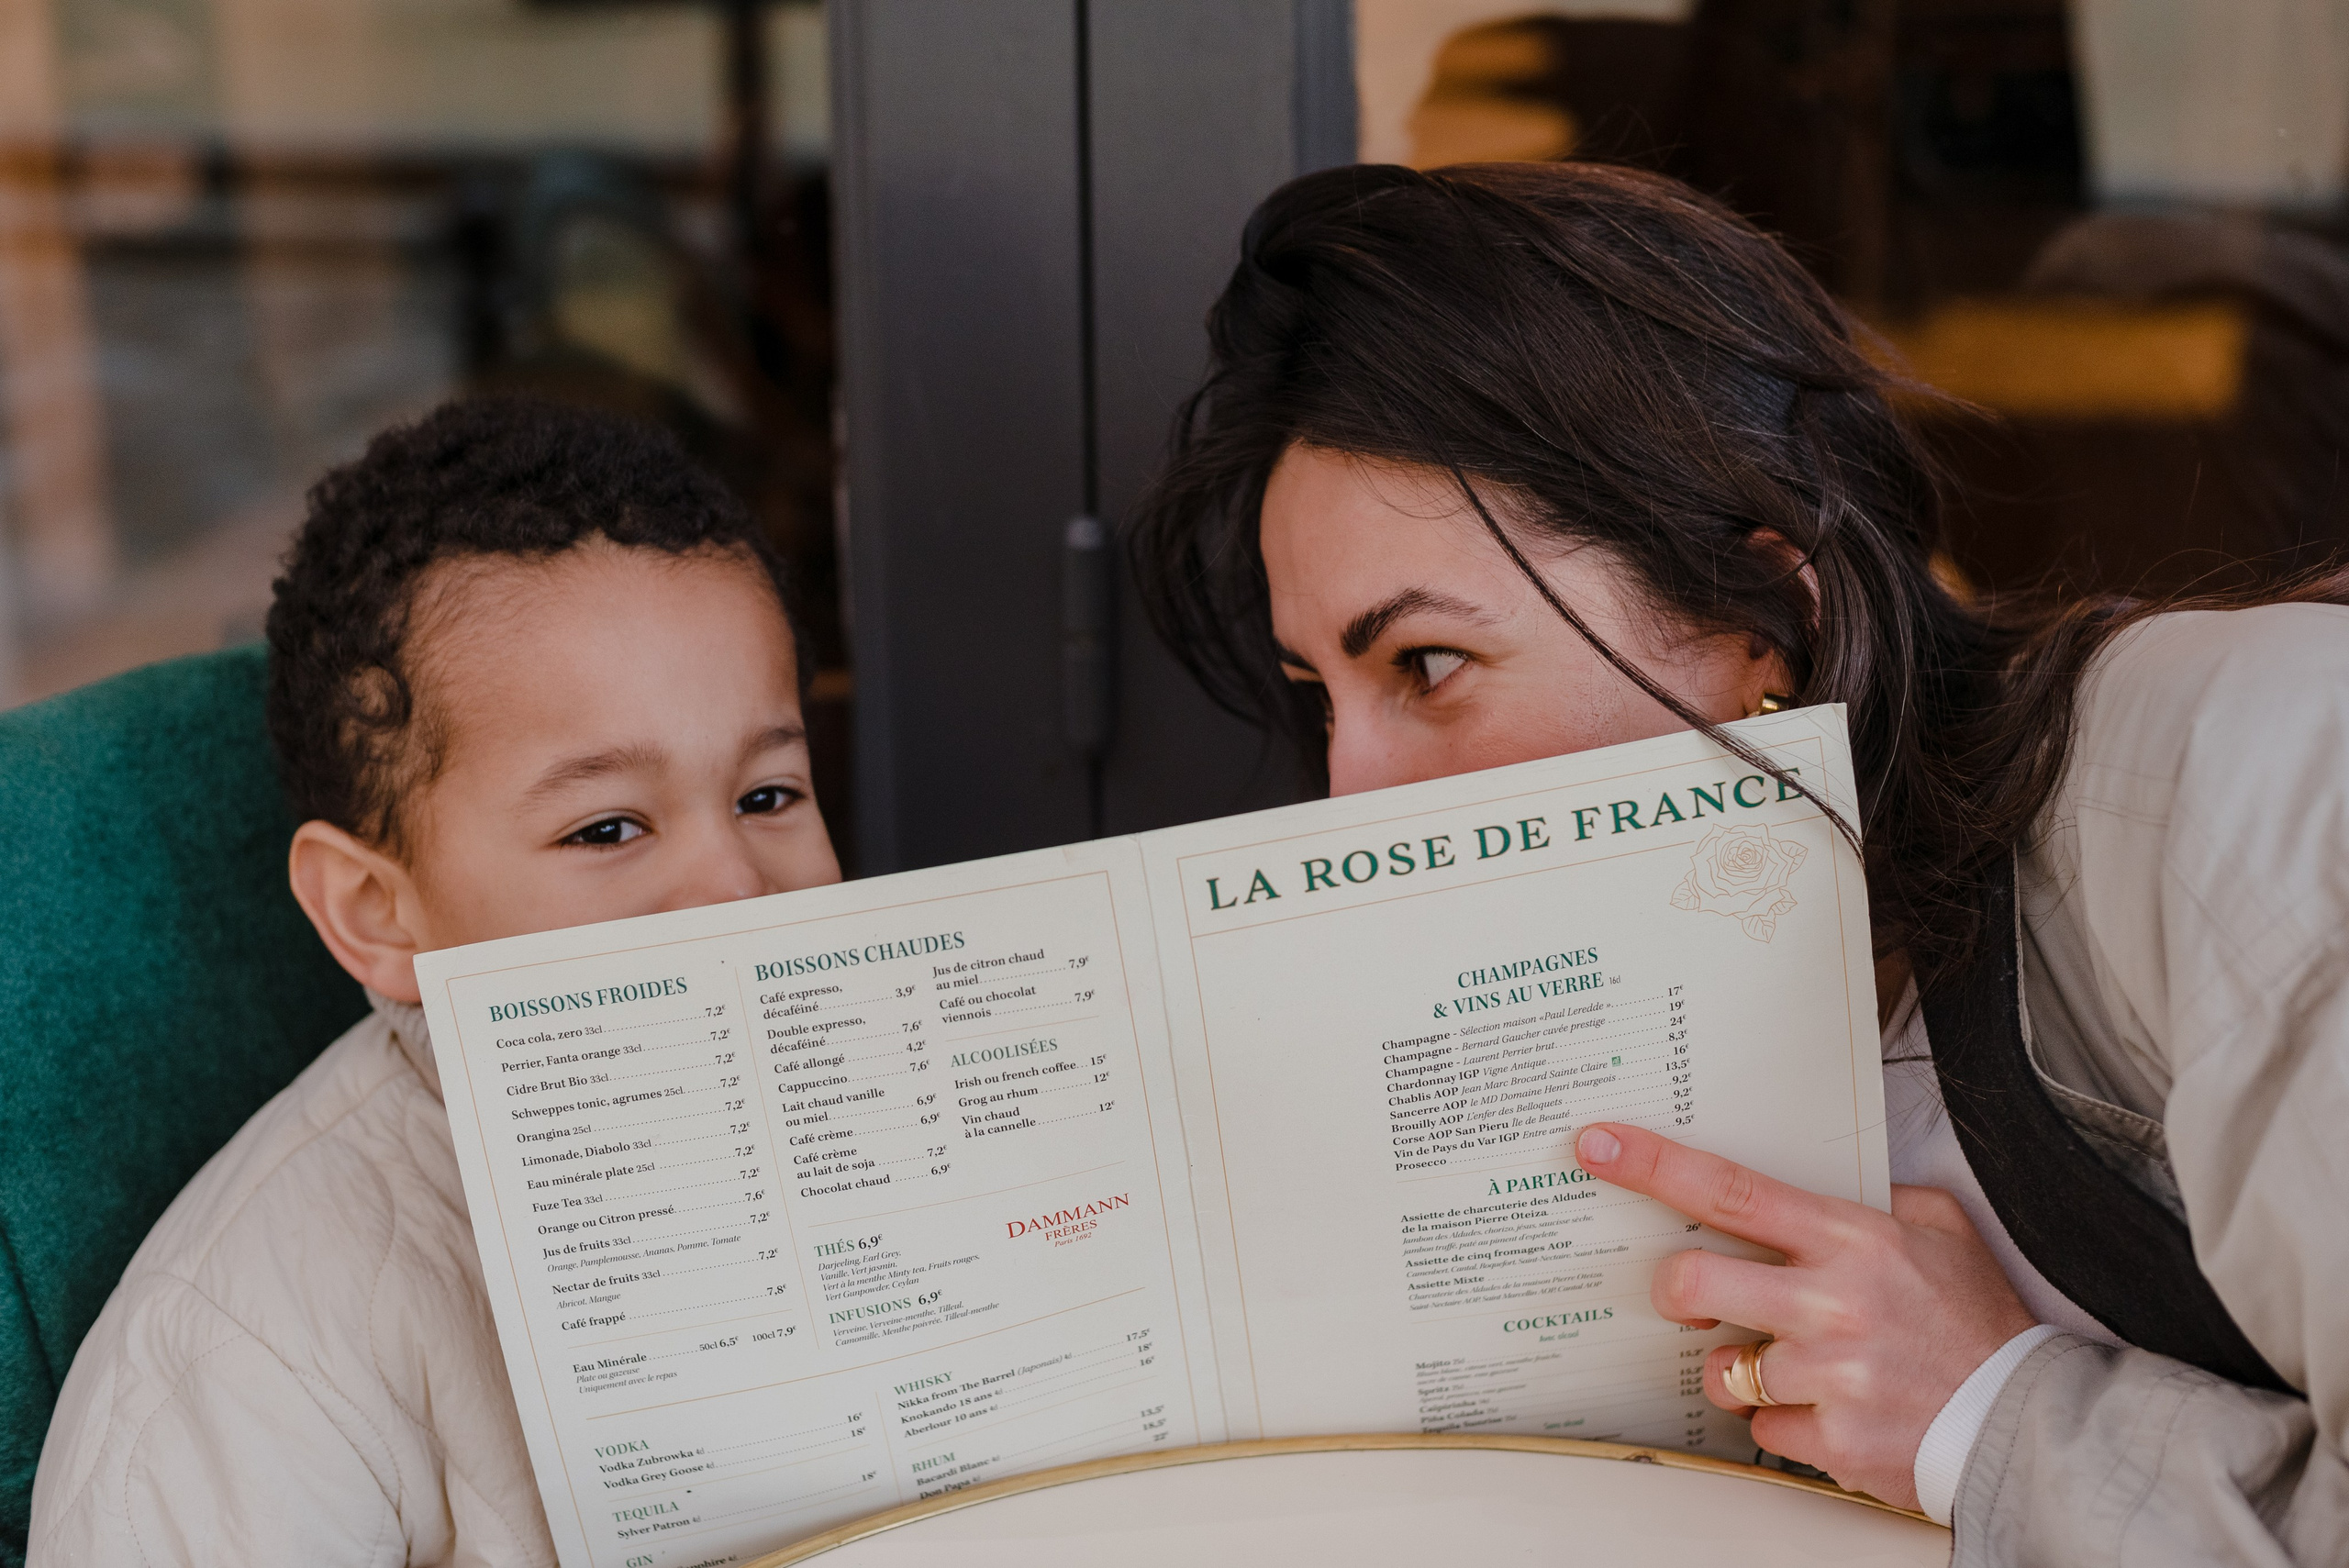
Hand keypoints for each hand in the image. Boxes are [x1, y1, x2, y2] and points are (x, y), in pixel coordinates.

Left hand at [1574, 1121, 2035, 1508]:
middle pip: (1691, 1280)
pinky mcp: (1828, 1439)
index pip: (1731, 1189)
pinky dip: (1784, 1423)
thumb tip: (1821, 1181)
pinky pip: (1760, 1427)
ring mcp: (1825, 1374)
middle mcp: (1829, 1302)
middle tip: (1694, 1298)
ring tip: (1805, 1368)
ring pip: (1719, 1367)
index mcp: (1849, 1239)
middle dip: (1676, 1290)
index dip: (1654, 1164)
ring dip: (1745, 1369)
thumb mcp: (1940, 1231)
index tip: (1599, 1145)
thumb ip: (1875, 1198)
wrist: (2025, 1423)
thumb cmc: (1978, 1322)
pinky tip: (1832, 1411)